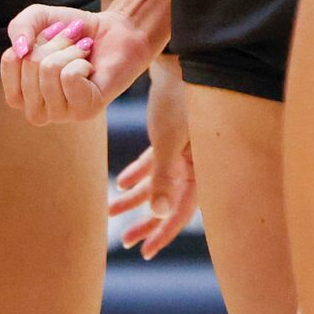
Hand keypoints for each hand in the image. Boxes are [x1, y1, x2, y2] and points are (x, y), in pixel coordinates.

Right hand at [1, 2, 163, 123]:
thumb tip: (20, 50)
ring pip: (50, 71)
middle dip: (54, 42)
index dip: (31, 39)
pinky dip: (81, 61)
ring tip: (81, 53)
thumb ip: (20, 27)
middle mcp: (38, 110)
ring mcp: (61, 114)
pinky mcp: (85, 110)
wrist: (115, 32)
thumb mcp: (40, 19)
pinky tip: (90, 68)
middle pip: (31, 64)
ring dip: (70, 51)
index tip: (48, 37)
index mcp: (21, 93)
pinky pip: (70, 77)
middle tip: (70, 42)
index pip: (10, 61)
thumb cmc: (74, 31)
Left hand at [111, 67, 198, 258]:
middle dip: (146, 222)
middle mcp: (196, 165)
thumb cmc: (177, 101)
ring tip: (111, 211)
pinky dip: (139, 173)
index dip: (162, 233)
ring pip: (159, 183)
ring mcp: (184, 151)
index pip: (182, 213)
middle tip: (125, 240)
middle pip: (170, 202)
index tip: (144, 251)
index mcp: (202, 171)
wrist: (180, 62)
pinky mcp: (171, 137)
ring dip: (136, 197)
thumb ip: (164, 178)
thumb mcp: (167, 142)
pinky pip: (156, 163)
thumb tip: (158, 214)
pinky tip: (121, 182)